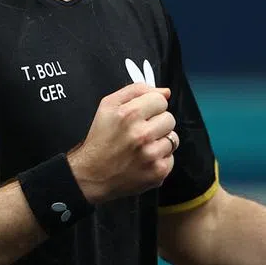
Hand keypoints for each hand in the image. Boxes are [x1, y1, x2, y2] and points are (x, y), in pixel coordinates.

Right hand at [68, 83, 178, 203]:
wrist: (92, 174)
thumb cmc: (100, 140)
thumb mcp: (108, 105)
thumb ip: (137, 90)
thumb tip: (165, 92)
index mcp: (129, 114)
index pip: (161, 100)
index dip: (151, 106)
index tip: (142, 115)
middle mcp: (141, 134)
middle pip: (169, 118)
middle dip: (157, 123)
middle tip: (140, 132)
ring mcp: (151, 154)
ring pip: (173, 138)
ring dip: (160, 141)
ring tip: (142, 146)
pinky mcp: (158, 171)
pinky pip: (171, 157)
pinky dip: (160, 158)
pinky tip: (144, 159)